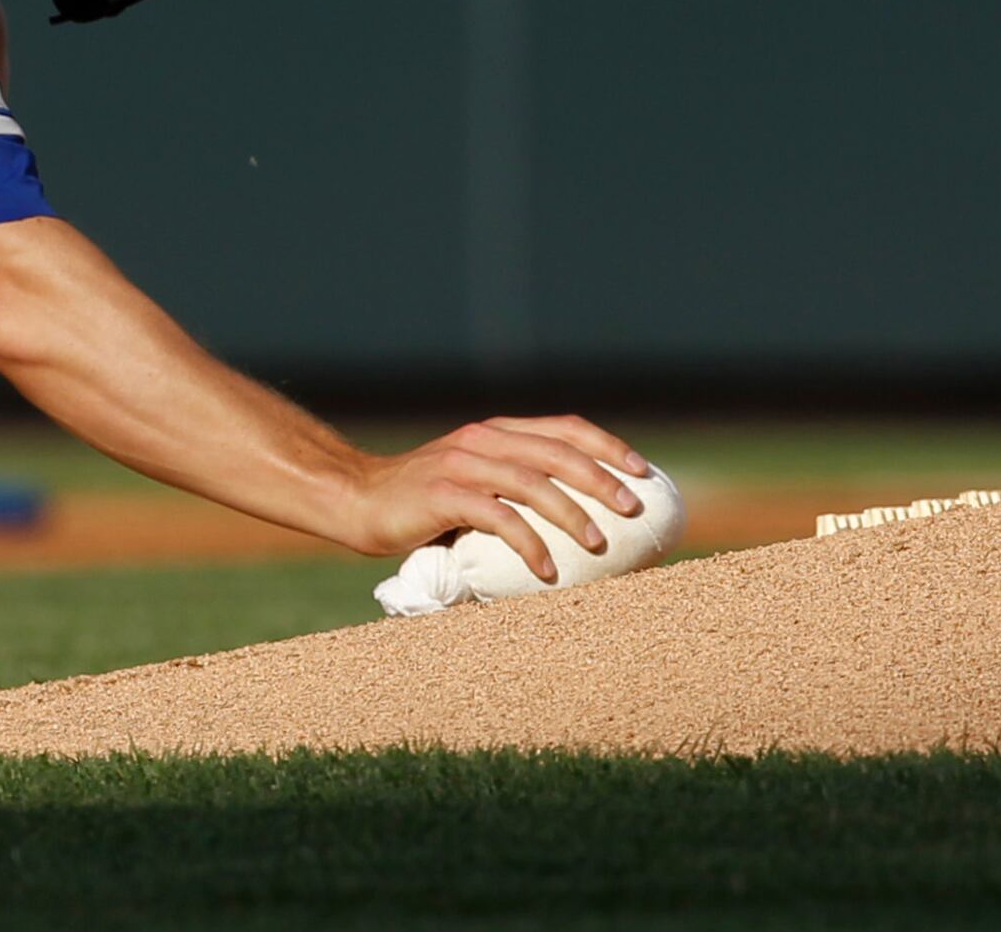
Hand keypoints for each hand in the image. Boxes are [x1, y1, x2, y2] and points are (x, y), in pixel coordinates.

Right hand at [341, 415, 648, 581]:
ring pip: (531, 483)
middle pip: (557, 453)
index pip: (564, 428)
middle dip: (602, 480)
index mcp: (496, 432)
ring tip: (599, 546)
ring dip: (572, 514)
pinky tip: (547, 572)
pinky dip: (528, 545)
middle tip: (634, 511)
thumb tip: (581, 528)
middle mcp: (482, 439)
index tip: (644, 473)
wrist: (357, 500)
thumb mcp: (475, 486)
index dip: (608, 446)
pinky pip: (497, 518)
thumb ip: (514, 492)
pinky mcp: (442, 495)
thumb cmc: (423, 505)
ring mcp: (461, 464)